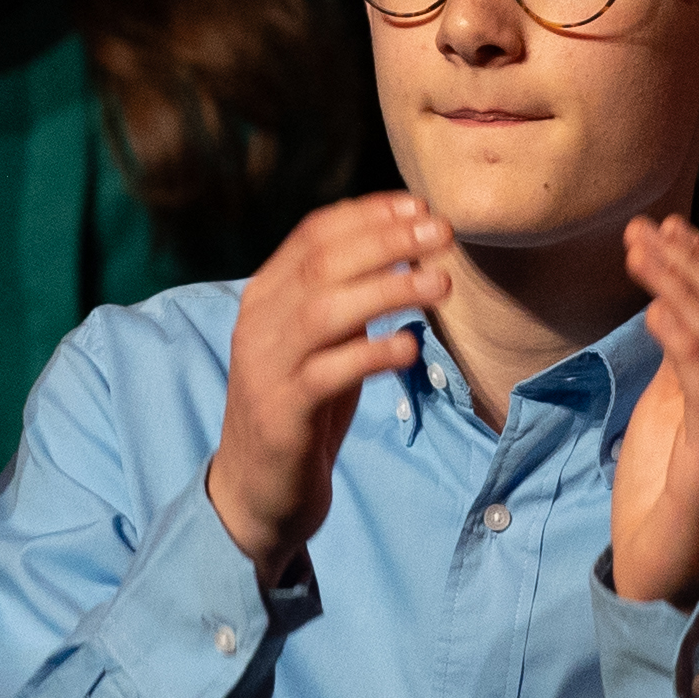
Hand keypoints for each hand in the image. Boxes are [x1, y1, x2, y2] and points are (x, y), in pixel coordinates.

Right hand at [204, 192, 459, 574]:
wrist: (256, 490)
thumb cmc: (302, 407)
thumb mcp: (321, 341)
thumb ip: (347, 295)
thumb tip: (405, 246)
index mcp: (265, 295)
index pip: (314, 234)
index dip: (370, 214)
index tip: (420, 207)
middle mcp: (258, 323)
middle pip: (322, 263)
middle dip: (387, 241)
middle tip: (442, 234)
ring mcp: (266, 367)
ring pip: (324, 310)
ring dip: (388, 290)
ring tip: (440, 284)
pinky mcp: (282, 413)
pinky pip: (327, 373)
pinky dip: (370, 354)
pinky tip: (408, 349)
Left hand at [610, 214, 698, 604]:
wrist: (667, 576)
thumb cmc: (666, 493)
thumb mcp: (673, 413)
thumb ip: (684, 365)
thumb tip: (672, 305)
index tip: (664, 227)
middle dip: (688, 265)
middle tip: (641, 231)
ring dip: (678, 290)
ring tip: (639, 255)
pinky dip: (684, 344)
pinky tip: (656, 310)